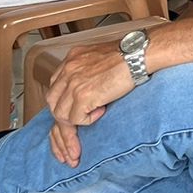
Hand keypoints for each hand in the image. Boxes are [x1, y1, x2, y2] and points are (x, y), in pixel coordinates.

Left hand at [45, 42, 135, 167]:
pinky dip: (87, 121)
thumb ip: (88, 71)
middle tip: (72, 137)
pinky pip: (76, 119)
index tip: (68, 118)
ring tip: (90, 124)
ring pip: (61, 115)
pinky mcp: (83, 96)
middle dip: (62, 122)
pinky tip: (102, 111)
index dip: (62, 105)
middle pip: (53, 103)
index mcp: (71, 60)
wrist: (139, 55)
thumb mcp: (100, 58)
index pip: (56, 88)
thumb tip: (87, 88)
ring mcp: (73, 83)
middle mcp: (68, 70)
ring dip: (74, 126)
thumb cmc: (129, 56)